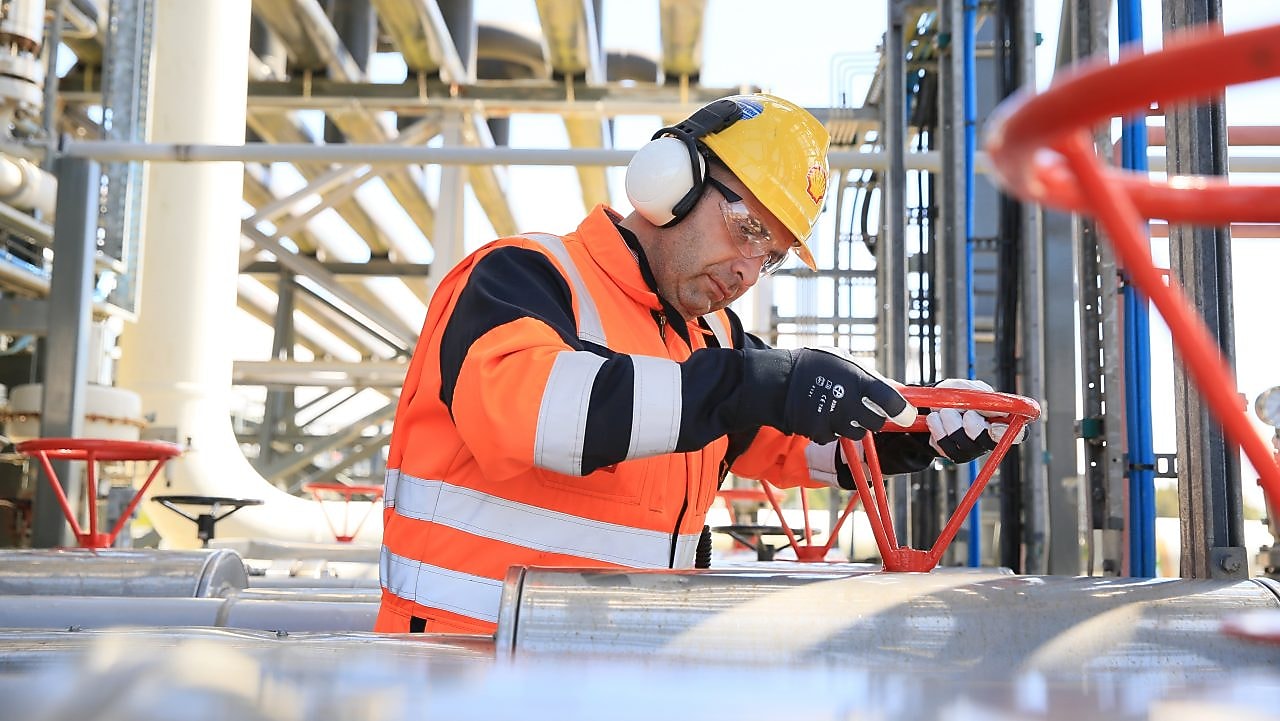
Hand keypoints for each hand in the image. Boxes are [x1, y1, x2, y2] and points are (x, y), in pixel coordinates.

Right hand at [785, 349, 916, 443]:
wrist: (776, 381)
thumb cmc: (814, 366)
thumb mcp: (845, 362)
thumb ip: (871, 378)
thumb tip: (899, 391)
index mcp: (857, 380)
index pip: (891, 400)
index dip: (903, 411)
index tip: (907, 415)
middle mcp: (847, 401)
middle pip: (877, 423)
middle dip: (875, 418)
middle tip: (864, 408)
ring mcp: (833, 420)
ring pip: (857, 433)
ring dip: (852, 425)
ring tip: (838, 408)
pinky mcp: (819, 433)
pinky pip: (836, 437)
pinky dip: (832, 430)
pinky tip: (821, 415)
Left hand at [924, 379, 1024, 462]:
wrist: (933, 402)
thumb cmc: (957, 394)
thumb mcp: (969, 388)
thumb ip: (981, 395)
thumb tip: (995, 406)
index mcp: (1000, 421)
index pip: (1018, 434)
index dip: (1007, 431)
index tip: (993, 424)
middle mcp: (988, 438)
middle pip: (988, 441)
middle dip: (973, 424)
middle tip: (965, 411)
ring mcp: (970, 448)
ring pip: (964, 443)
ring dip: (950, 420)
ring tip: (945, 409)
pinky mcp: (952, 453)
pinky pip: (944, 444)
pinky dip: (937, 427)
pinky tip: (936, 418)